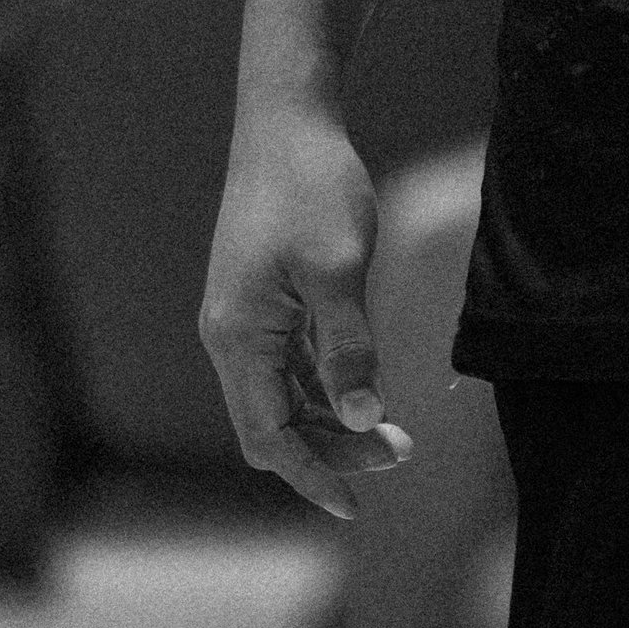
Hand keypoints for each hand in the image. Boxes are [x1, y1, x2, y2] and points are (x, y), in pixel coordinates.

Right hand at [201, 101, 415, 519]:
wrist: (287, 119)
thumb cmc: (312, 186)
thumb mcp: (339, 270)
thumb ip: (348, 350)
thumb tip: (363, 419)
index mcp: (239, 337)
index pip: (269, 437)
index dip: (312, 475)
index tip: (355, 507)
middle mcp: (230, 335)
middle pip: (273, 424)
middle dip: (330, 450)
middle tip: (398, 454)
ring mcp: (243, 316)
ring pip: (281, 396)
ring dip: (329, 420)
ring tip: (392, 432)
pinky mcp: (260, 297)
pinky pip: (286, 364)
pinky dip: (321, 386)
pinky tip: (362, 387)